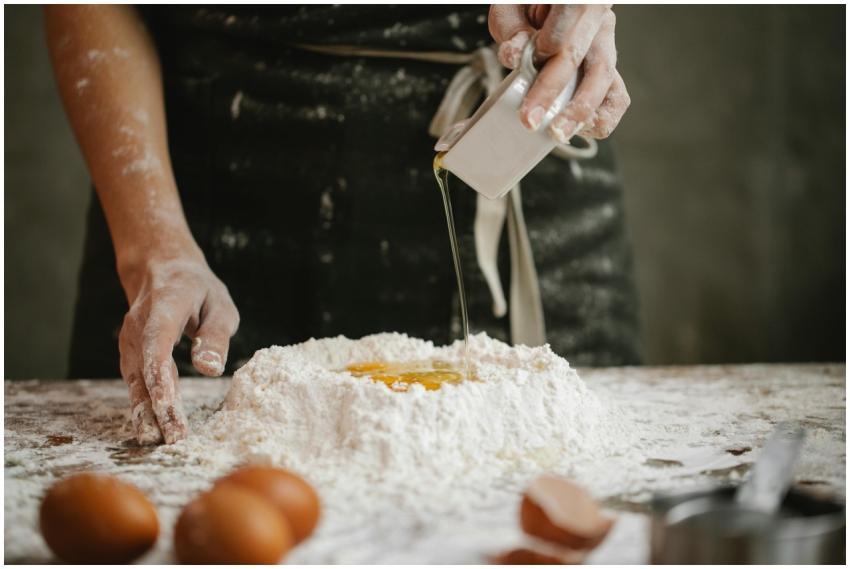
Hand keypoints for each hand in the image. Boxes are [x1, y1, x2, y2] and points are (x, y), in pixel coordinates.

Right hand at [118, 254, 238, 443]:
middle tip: (173, 439)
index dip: (161, 380)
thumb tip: (210, 369)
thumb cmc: (197, 289)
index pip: (157, 346)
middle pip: (144, 371)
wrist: (160, 270)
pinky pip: (136, 381)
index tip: (168, 408)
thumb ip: (215, 335)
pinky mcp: (130, 353)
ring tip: (160, 441)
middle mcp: (138, 326)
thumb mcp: (219, 303)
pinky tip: (152, 428)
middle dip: (157, 407)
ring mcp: (129, 340)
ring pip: (135, 381)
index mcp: (163, 308)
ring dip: (146, 412)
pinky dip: (143, 404)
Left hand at [488, 4, 630, 140]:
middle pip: (585, 62)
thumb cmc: (530, 4)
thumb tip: (515, 55)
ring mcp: (606, 46)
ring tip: (559, 133)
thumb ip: (511, 26)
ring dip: (582, 113)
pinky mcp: (607, 69)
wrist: (552, 4)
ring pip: (607, 82)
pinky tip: (576, 128)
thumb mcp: (513, 5)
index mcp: (579, 0)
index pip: (565, 33)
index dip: (545, 56)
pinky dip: (599, 117)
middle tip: (531, 120)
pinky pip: (616, 97)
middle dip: (555, 95)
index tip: (523, 74)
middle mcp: (599, 22)